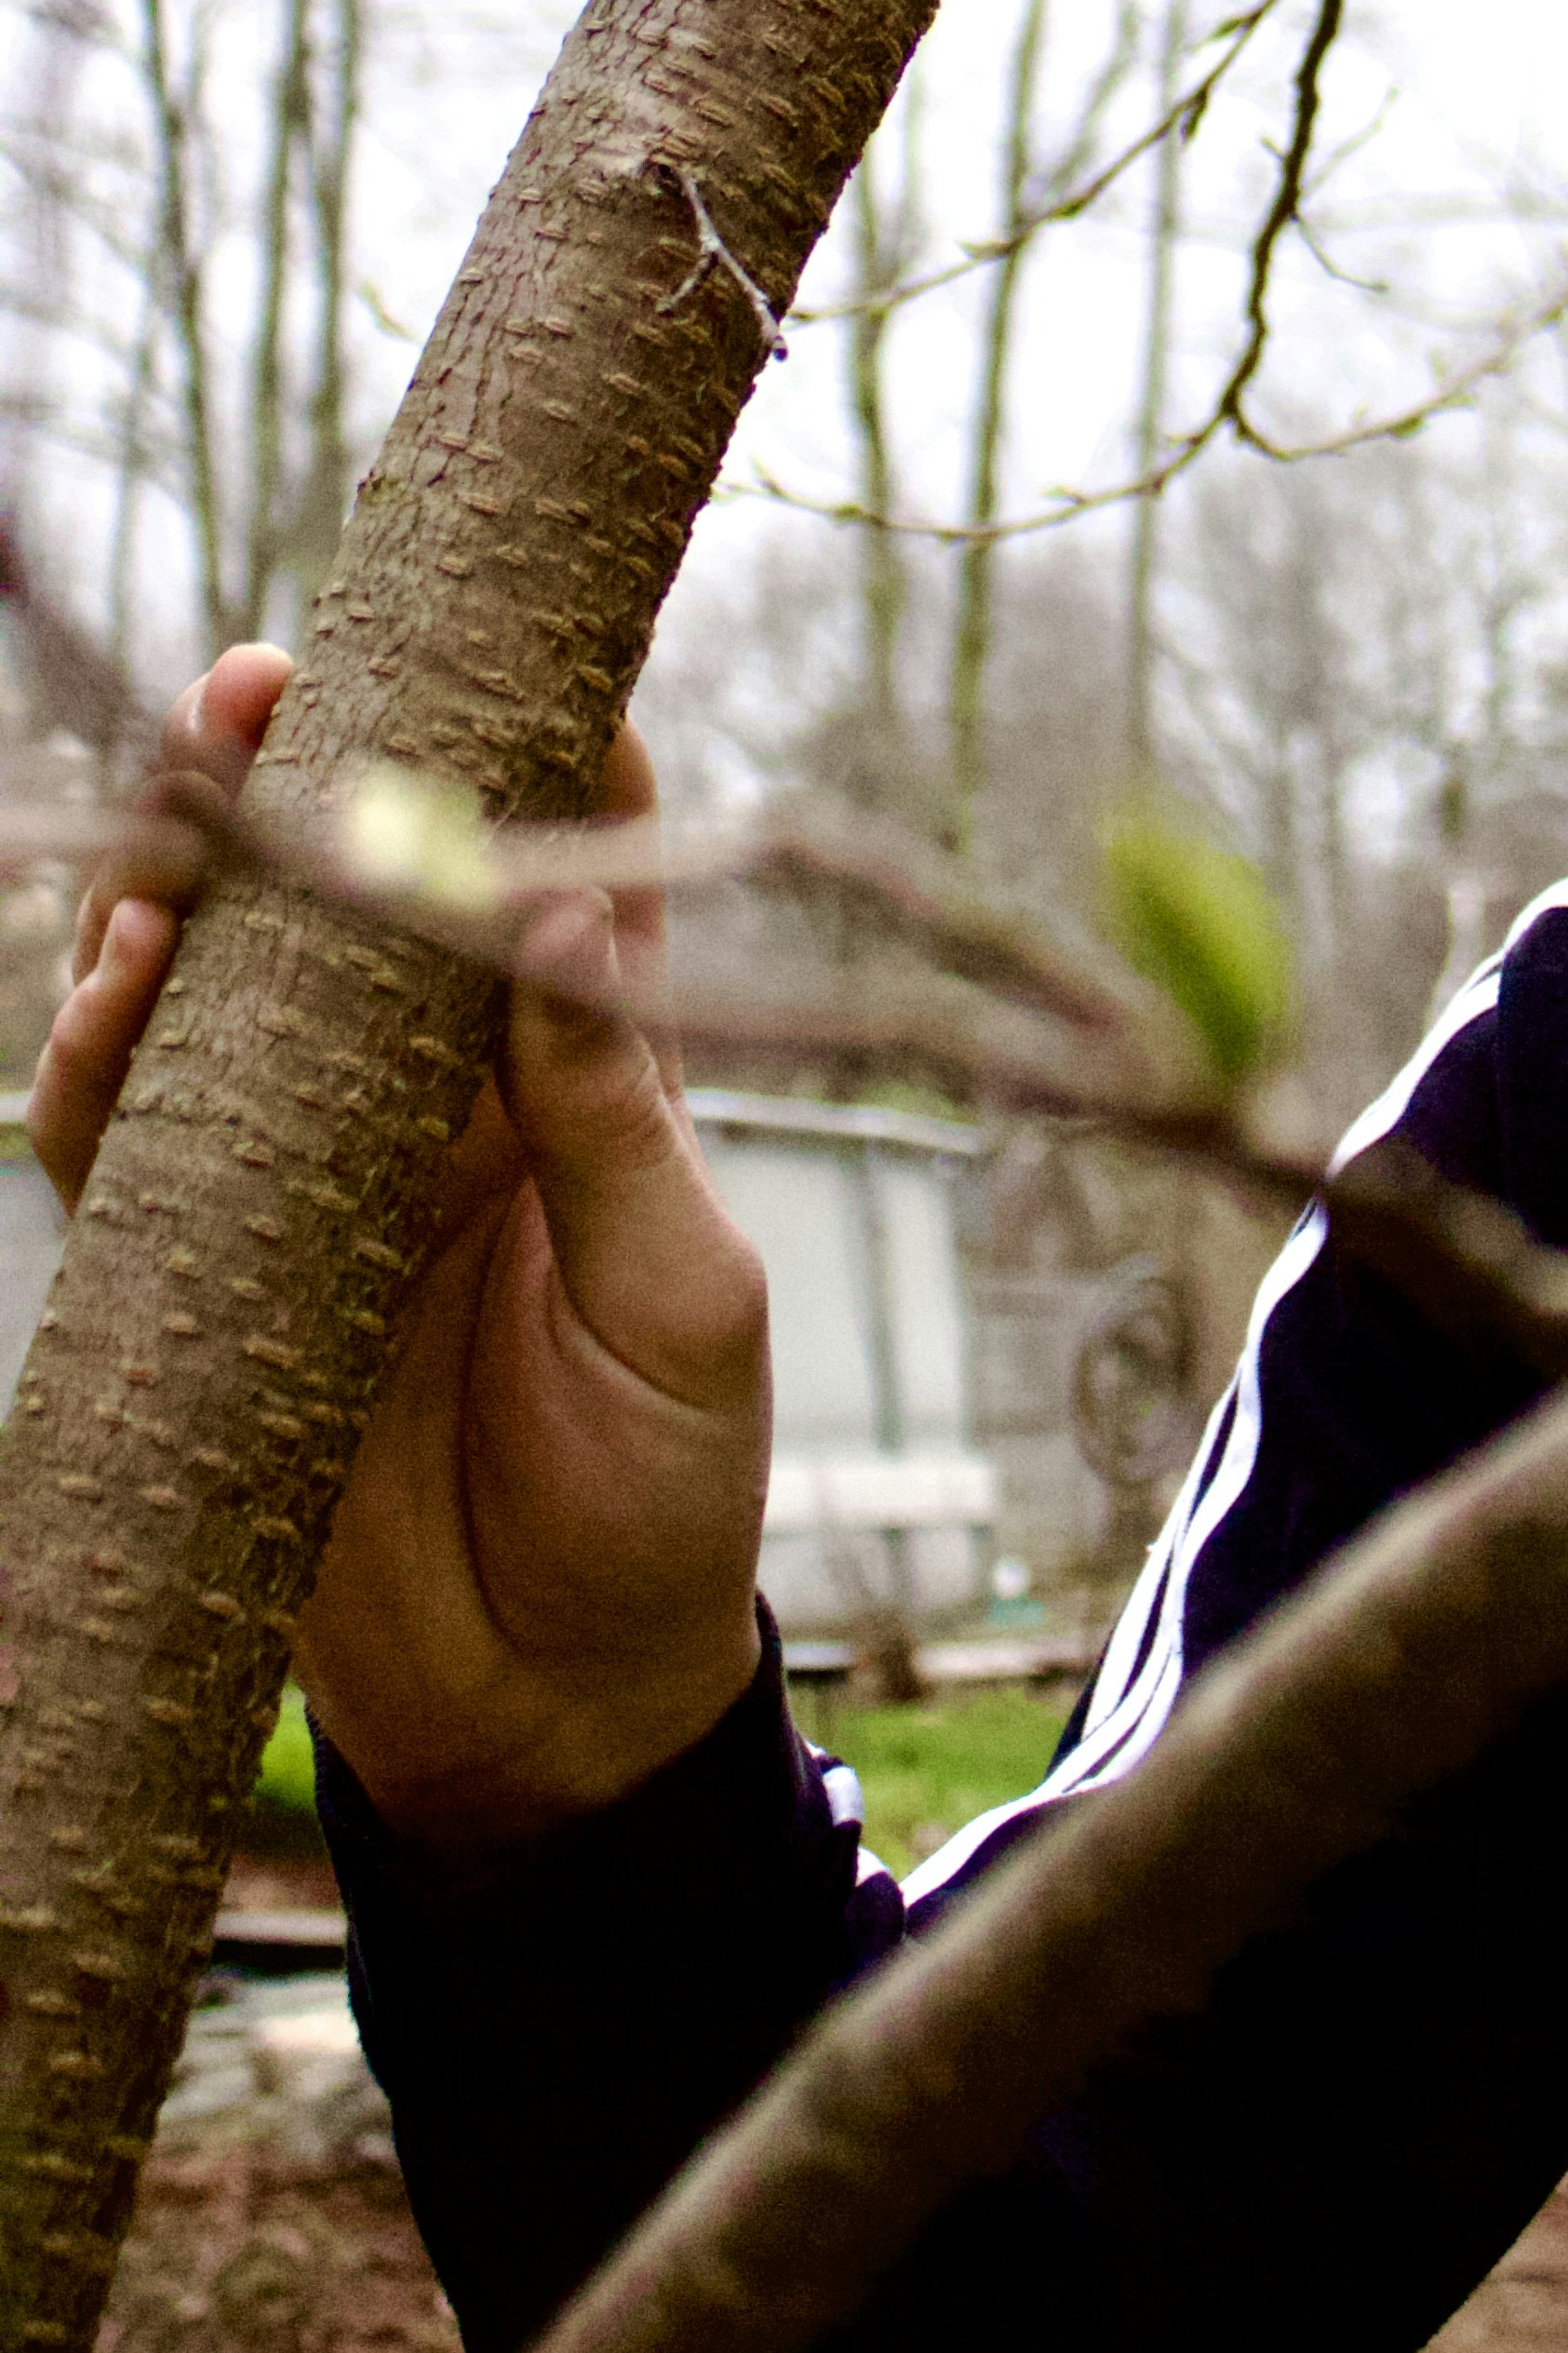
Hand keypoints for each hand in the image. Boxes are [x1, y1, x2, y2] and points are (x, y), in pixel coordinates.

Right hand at [29, 643, 771, 1850]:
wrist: (557, 1717)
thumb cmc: (664, 1495)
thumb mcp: (680, 1300)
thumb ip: (611, 1119)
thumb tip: (556, 921)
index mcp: (575, 1072)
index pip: (551, 863)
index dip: (518, 741)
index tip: (480, 635)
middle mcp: (437, 1096)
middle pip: (349, 894)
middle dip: (294, 778)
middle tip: (255, 687)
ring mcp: (315, 1177)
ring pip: (219, 989)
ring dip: (180, 896)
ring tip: (169, 823)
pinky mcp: (216, 1273)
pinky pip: (130, 1142)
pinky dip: (102, 1060)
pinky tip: (105, 994)